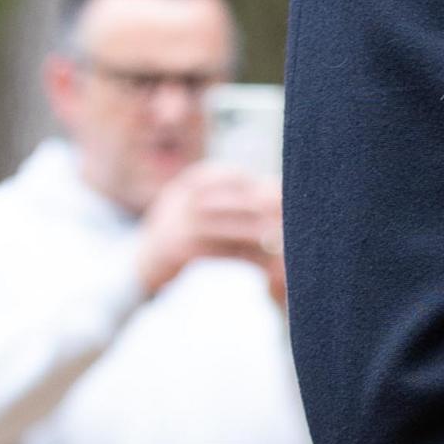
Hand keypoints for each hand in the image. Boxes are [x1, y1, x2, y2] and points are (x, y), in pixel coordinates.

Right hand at [134, 164, 284, 295]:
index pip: (236, 177)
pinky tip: (270, 265)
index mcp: (193, 179)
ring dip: (265, 237)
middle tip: (299, 221)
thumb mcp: (206, 206)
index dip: (266, 187)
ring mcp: (179, 223)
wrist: (144, 263)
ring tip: (290, 244)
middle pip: (238, 201)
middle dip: (270, 212)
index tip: (292, 198)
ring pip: (234, 227)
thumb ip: (237, 199)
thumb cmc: (188, 232)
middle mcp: (185, 196)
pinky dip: (250, 258)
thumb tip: (280, 193)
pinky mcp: (180, 250)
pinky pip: (224, 252)